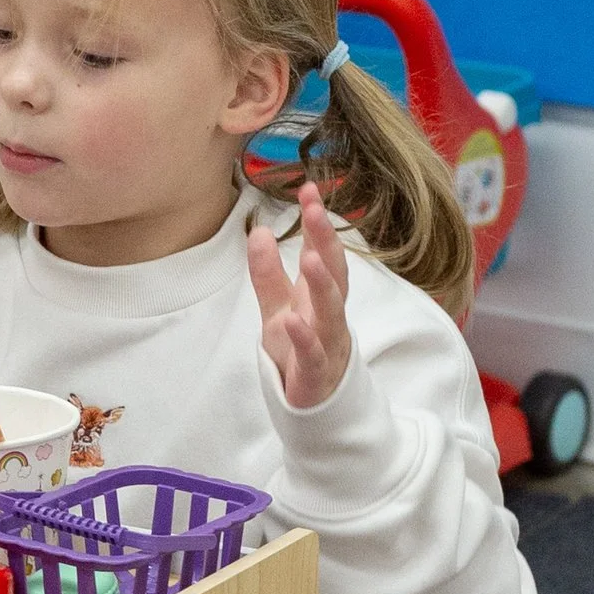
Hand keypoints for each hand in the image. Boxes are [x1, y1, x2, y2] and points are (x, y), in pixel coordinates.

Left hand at [248, 185, 352, 413]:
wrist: (315, 404)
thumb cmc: (298, 349)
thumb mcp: (277, 306)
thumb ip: (268, 272)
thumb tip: (260, 230)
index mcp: (319, 295)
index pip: (322, 253)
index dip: (317, 223)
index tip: (309, 190)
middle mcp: (328, 315)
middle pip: (333, 275)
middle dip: (325, 242)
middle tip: (315, 211)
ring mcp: (327, 344)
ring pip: (330, 313)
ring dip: (322, 284)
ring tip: (309, 257)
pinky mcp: (316, 375)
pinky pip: (312, 355)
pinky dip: (304, 338)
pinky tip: (292, 320)